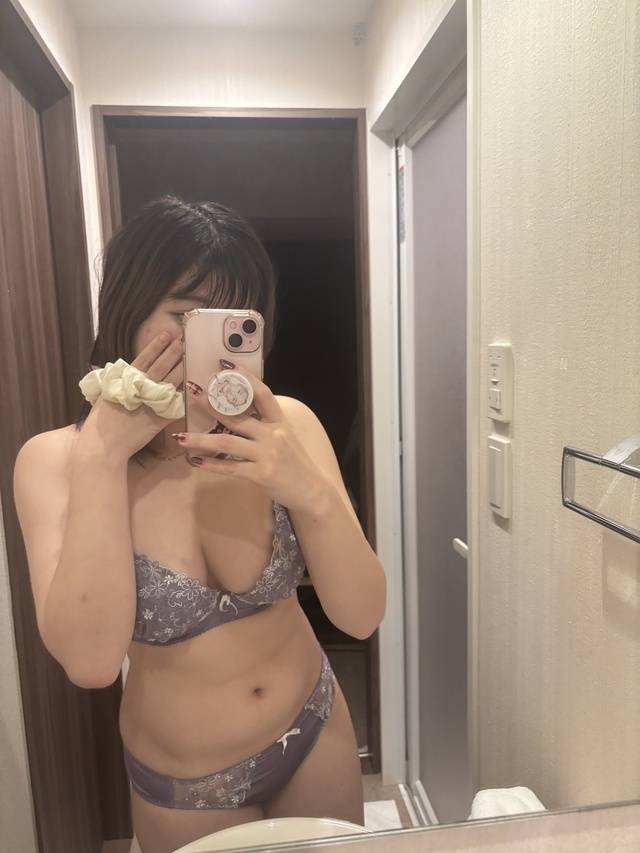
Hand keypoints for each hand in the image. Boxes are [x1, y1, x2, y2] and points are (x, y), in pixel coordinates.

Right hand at [80, 330, 183, 461]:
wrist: (104, 446)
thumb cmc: (100, 422)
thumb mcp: (104, 396)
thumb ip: (115, 383)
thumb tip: (121, 372)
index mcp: (126, 381)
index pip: (145, 358)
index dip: (156, 345)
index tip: (166, 334)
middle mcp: (141, 388)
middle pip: (161, 366)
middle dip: (173, 352)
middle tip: (183, 340)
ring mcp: (152, 403)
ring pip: (171, 381)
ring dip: (180, 368)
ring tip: (188, 356)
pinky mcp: (160, 419)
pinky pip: (174, 405)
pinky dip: (182, 396)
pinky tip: (191, 387)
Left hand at [174, 362, 329, 511]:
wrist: (311, 491)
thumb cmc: (295, 463)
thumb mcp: (285, 437)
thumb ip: (265, 425)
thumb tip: (238, 412)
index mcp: (280, 422)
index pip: (263, 393)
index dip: (245, 378)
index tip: (226, 365)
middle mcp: (273, 435)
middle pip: (238, 416)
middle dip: (212, 404)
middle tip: (192, 393)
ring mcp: (267, 455)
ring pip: (228, 442)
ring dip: (202, 439)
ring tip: (181, 436)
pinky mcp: (261, 475)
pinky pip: (231, 467)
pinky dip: (212, 464)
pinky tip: (196, 460)